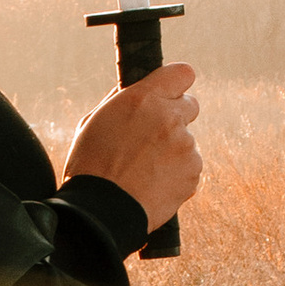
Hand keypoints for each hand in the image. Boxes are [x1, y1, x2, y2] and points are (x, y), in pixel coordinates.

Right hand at [64, 62, 201, 226]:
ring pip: (187, 141)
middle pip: (190, 105)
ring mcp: (185, 146)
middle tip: (153, 136)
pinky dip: (176, 174)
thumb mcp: (95, 121)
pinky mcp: (193, 172)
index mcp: (144, 98)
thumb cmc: (91, 166)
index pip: (181, 73)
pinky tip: (152, 184)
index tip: (170, 92)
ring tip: (143, 170)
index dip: (176, 83)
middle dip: (176, 117)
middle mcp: (169, 117)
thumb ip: (121, 101)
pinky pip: (189, 167)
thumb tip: (134, 90)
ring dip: (172, 151)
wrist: (102, 212)